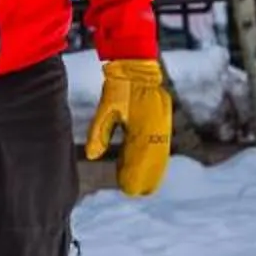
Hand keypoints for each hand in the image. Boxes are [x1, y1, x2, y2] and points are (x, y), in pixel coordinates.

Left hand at [84, 57, 172, 197]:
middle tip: (138, 192)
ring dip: (152, 167)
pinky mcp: (163, 116)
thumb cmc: (119, 85)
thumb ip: (100, 132)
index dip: (135, 174)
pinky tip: (146, 163)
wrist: (135, 63)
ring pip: (158, 151)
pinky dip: (154, 154)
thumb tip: (92, 156)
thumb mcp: (106, 108)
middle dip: (146, 175)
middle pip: (153, 158)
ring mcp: (162, 120)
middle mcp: (157, 124)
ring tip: (144, 183)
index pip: (140, 156)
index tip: (129, 189)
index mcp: (143, 123)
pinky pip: (160, 141)